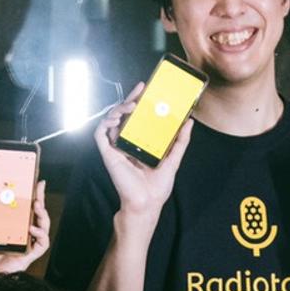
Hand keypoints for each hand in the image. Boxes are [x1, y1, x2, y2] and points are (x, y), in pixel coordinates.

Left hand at [0, 178, 52, 274]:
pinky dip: (40, 235)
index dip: (31, 195)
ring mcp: (26, 245)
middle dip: (40, 199)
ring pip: (43, 227)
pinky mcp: (28, 256)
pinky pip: (41, 244)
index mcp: (10, 228)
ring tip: (36, 206)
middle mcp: (20, 235)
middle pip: (36, 215)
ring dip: (43, 215)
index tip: (35, 181)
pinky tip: (31, 228)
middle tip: (38, 188)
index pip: (23, 209)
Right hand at [94, 83, 191, 218]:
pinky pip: (100, 134)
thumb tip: (189, 122)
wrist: (147, 203)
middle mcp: (126, 142)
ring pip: (111, 120)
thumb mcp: (173, 159)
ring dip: (119, 108)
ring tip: (131, 104)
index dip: (139, 101)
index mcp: (140, 141)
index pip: (138, 116)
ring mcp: (116, 147)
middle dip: (130, 98)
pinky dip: (105, 123)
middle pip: (125, 115)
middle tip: (140, 88)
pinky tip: (116, 118)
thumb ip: (180, 141)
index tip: (146, 88)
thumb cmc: (157, 186)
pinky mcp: (108, 154)